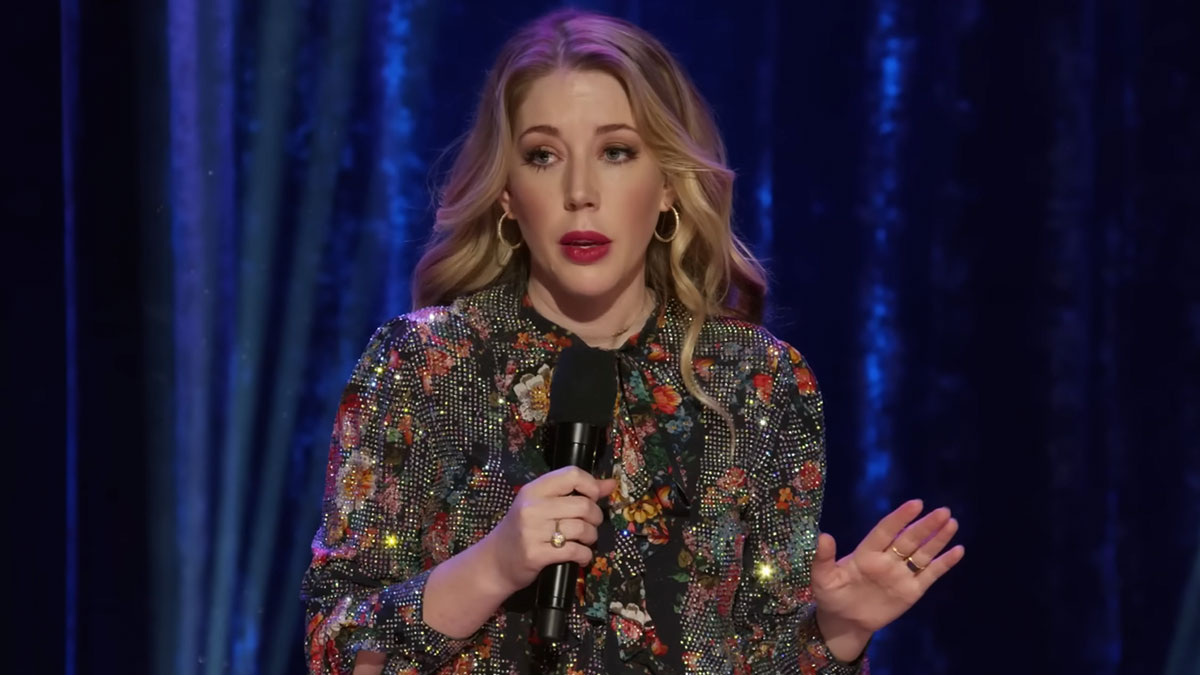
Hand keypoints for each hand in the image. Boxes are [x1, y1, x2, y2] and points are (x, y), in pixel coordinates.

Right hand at [482, 466, 615, 595]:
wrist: (495, 561)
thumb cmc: (523, 530)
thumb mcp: (543, 505)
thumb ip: (575, 492)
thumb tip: (611, 484)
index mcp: (534, 490)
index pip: (572, 475)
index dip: (591, 485)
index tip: (593, 498)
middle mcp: (532, 507)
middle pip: (583, 505)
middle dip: (596, 517)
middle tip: (591, 525)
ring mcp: (532, 531)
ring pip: (581, 528)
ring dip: (591, 537)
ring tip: (585, 541)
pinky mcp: (536, 554)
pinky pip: (574, 551)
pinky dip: (585, 555)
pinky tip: (581, 556)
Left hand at [812, 499, 964, 635]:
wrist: (844, 621)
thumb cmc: (831, 595)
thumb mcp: (822, 578)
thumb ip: (823, 558)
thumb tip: (823, 536)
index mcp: (866, 553)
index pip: (886, 531)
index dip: (900, 518)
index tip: (916, 503)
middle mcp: (887, 559)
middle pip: (909, 539)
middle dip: (926, 525)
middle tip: (943, 511)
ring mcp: (901, 574)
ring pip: (922, 553)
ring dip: (937, 539)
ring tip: (952, 522)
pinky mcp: (912, 591)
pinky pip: (930, 574)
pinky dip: (944, 563)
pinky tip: (958, 550)